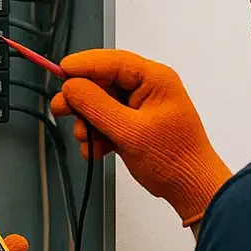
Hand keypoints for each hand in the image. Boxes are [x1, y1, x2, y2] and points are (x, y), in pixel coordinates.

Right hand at [49, 49, 231, 225]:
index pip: (113, 61)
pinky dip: (97, 135)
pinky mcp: (133, 126)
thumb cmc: (173, 159)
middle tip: (61, 109)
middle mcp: (147, 88)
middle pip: (103, 82)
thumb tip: (71, 86)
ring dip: (88, 123)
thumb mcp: (129, 131)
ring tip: (88, 141)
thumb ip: (97, 106)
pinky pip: (105, 122)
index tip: (60, 72)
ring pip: (100, 104)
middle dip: (81, 100)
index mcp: (155, 79)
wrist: (190, 189)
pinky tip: (96, 150)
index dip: (84, 65)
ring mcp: (139, 108)